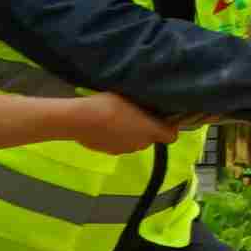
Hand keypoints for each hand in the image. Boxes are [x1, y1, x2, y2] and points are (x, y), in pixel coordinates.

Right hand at [53, 92, 177, 154]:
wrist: (79, 119)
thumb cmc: (108, 104)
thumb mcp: (130, 98)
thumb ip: (144, 107)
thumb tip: (150, 109)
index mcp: (150, 130)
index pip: (171, 136)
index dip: (170, 128)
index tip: (164, 118)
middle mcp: (141, 144)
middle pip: (151, 138)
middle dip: (147, 128)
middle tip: (138, 114)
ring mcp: (125, 150)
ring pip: (135, 142)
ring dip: (132, 134)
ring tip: (120, 119)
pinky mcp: (110, 152)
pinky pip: (120, 145)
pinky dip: (117, 138)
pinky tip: (107, 127)